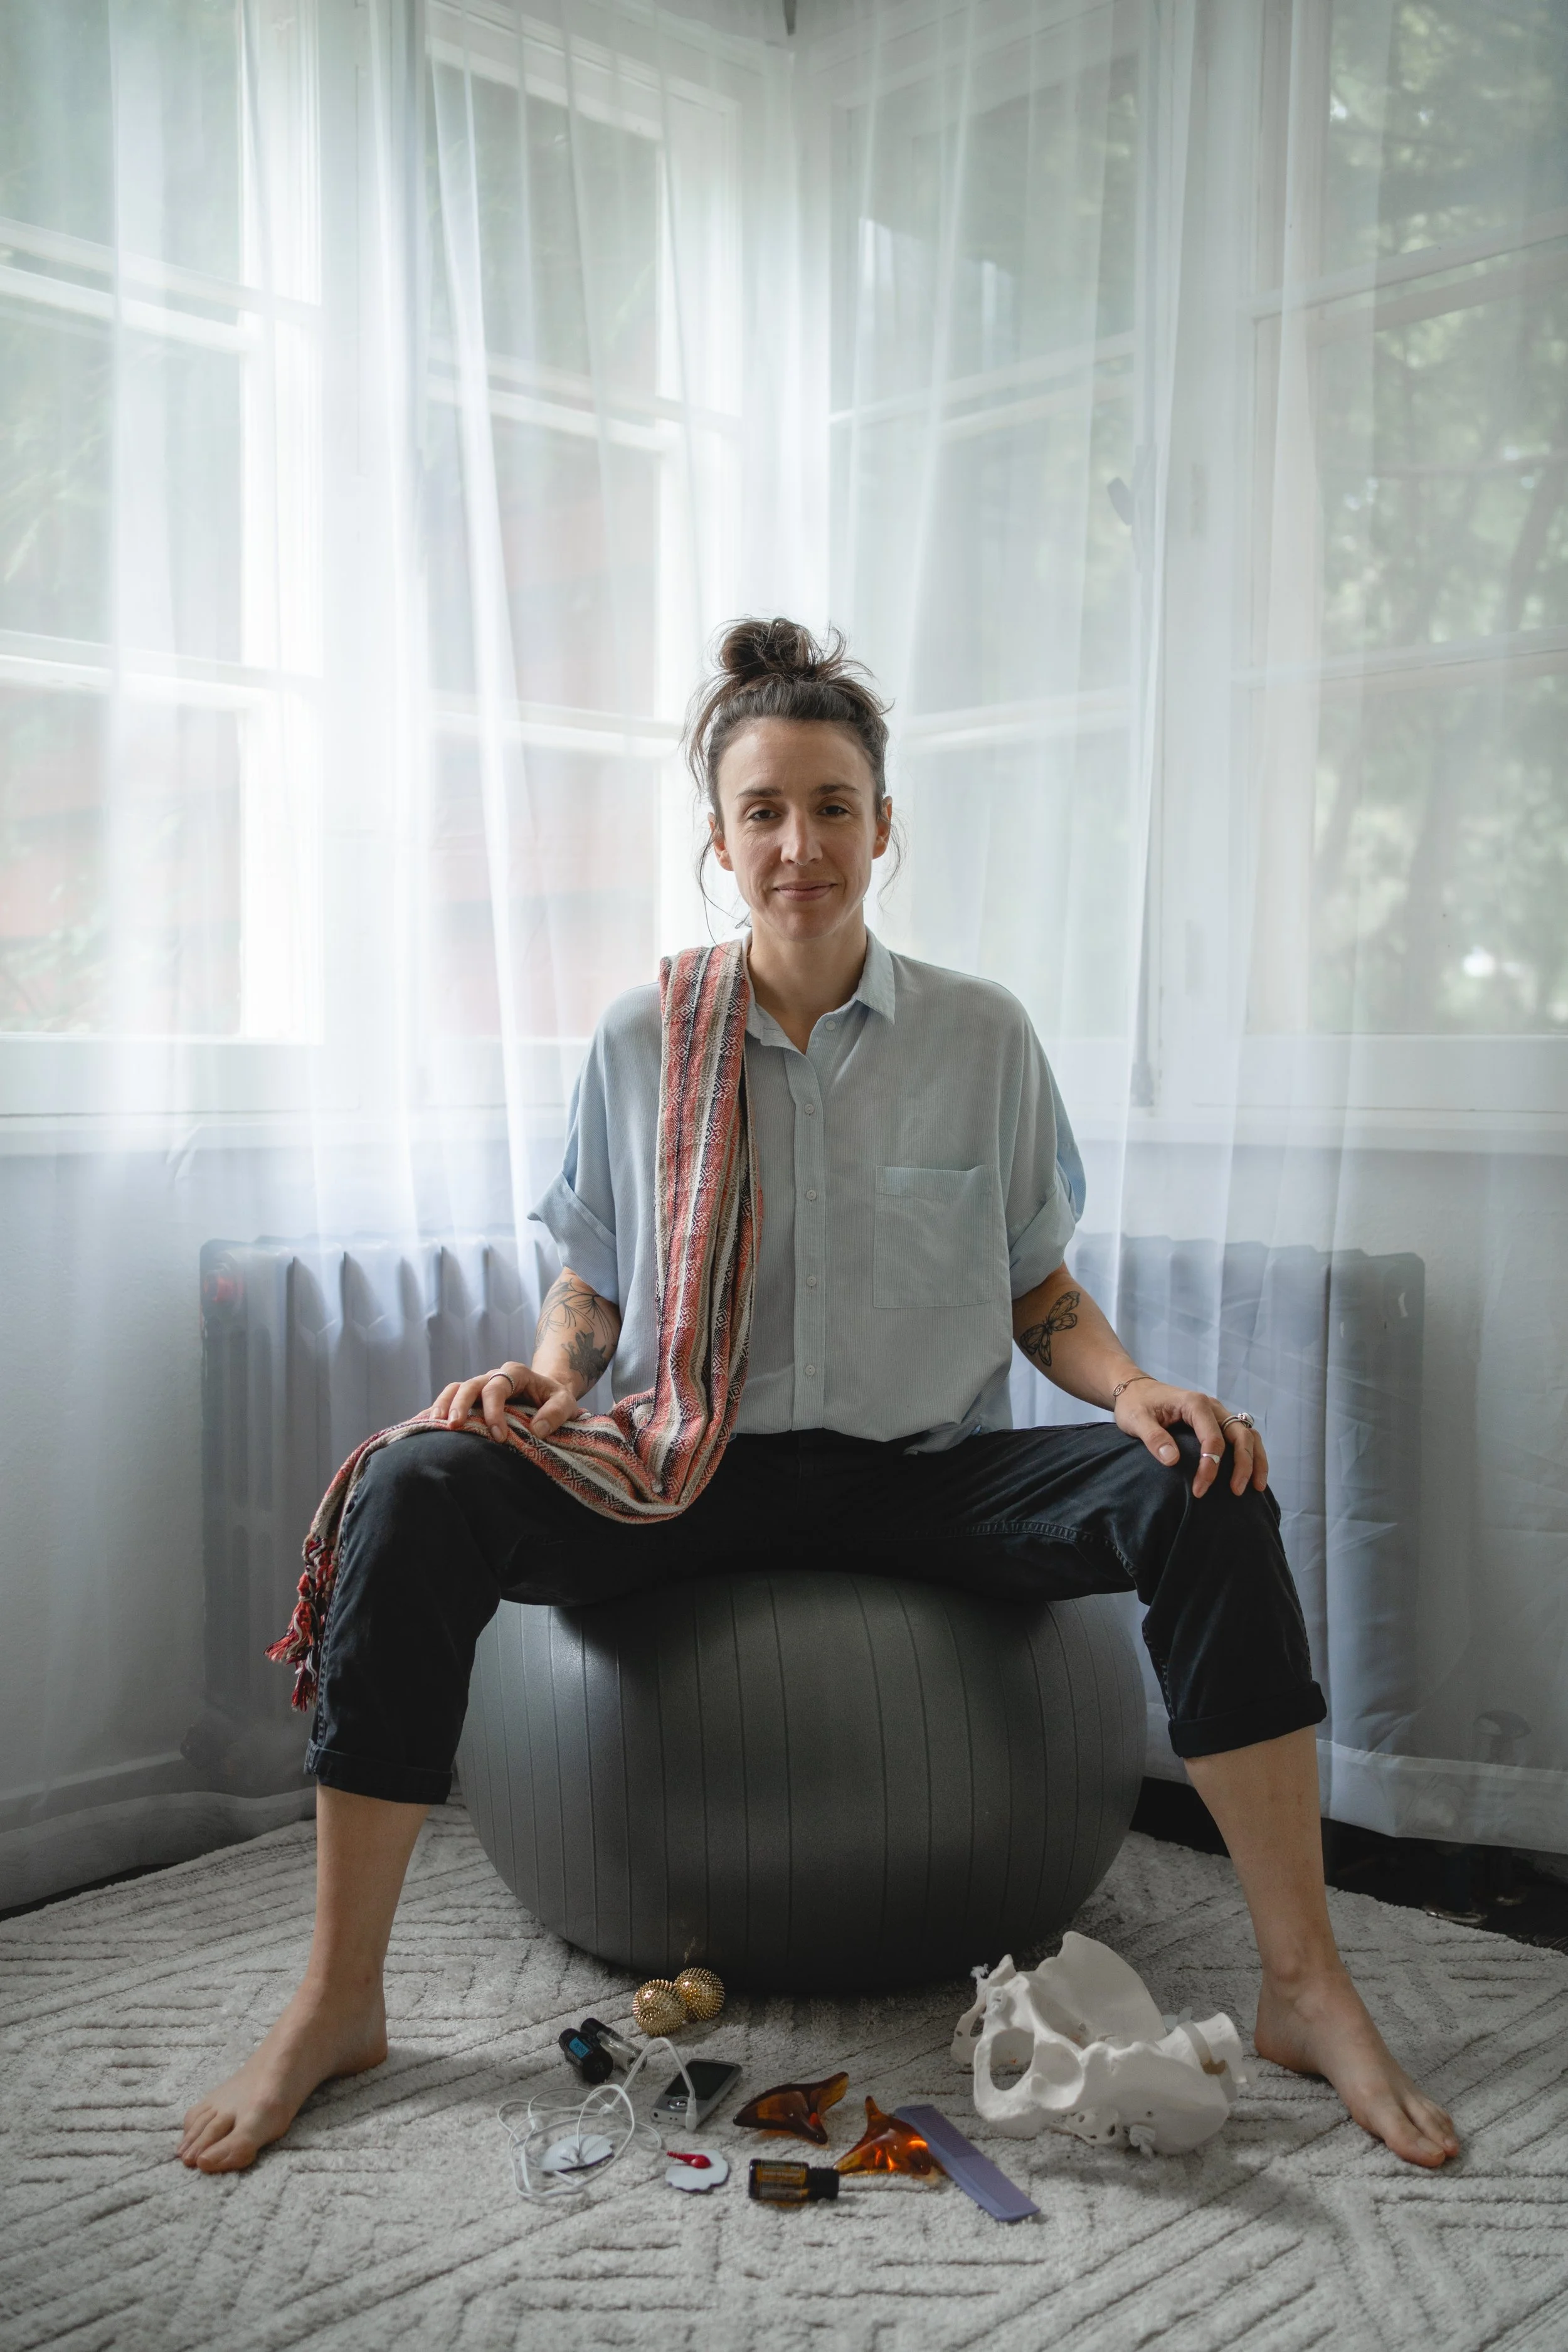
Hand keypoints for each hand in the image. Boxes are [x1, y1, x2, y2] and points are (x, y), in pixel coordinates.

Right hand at [427, 1361, 583, 1444]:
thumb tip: (537, 1430)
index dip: (494, 1411)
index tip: (499, 1437)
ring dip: (443, 1405)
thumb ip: (556, 1413)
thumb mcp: (566, 1402)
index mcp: (515, 1373)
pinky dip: (436, 1410)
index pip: (497, 1388)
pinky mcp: (472, 1398)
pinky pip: (450, 1399)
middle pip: (470, 1385)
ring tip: (435, 1424)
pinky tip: (422, 1423)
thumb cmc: (556, 1397)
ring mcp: (479, 1386)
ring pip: (455, 1389)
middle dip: (460, 1405)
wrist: (548, 1390)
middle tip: (454, 1426)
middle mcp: (493, 1376)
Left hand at [1112, 1381, 1267, 1499]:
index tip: (1200, 1489)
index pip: (1213, 1439)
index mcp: (1195, 1404)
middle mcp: (1212, 1406)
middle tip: (1237, 1491)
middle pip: (1240, 1435)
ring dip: (1255, 1459)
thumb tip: (1173, 1460)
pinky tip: (1251, 1474)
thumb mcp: (1136, 1420)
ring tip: (1257, 1486)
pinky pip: (1242, 1436)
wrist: (1136, 1390)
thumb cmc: (1135, 1404)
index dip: (1210, 1466)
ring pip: (1248, 1434)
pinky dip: (1251, 1454)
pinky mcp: (1218, 1421)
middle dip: (1243, 1464)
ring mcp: (1218, 1413)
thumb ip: (1153, 1438)